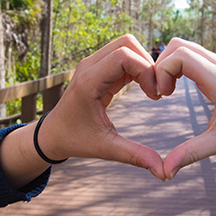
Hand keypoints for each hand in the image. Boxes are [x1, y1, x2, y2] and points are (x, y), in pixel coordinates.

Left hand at [40, 34, 164, 179]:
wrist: (52, 134)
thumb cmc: (75, 140)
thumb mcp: (106, 148)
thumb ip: (135, 156)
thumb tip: (163, 172)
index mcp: (89, 82)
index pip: (124, 56)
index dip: (146, 71)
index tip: (155, 96)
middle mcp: (90, 66)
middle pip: (127, 43)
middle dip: (148, 64)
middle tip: (156, 90)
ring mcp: (93, 65)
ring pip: (126, 47)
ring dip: (143, 65)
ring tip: (151, 90)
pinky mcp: (98, 69)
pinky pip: (123, 58)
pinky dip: (137, 68)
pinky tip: (144, 88)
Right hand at [155, 38, 215, 178]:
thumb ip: (191, 154)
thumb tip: (165, 171)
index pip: (181, 56)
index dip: (162, 71)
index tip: (161, 95)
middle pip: (178, 46)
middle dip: (161, 66)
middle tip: (160, 92)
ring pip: (184, 47)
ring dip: (169, 65)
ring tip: (167, 90)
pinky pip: (192, 54)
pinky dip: (177, 66)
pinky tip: (177, 87)